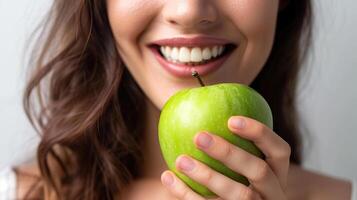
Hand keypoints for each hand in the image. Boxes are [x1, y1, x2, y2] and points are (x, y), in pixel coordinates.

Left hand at [160, 116, 290, 199]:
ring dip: (207, 176)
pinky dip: (186, 194)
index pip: (279, 150)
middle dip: (229, 152)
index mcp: (277, 172)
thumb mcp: (240, 162)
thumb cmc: (231, 177)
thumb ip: (231, 140)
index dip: (259, 133)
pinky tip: (167, 177)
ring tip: (180, 160)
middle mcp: (272, 193)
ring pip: (238, 195)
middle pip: (258, 171)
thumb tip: (198, 103)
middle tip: (199, 136)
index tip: (231, 119)